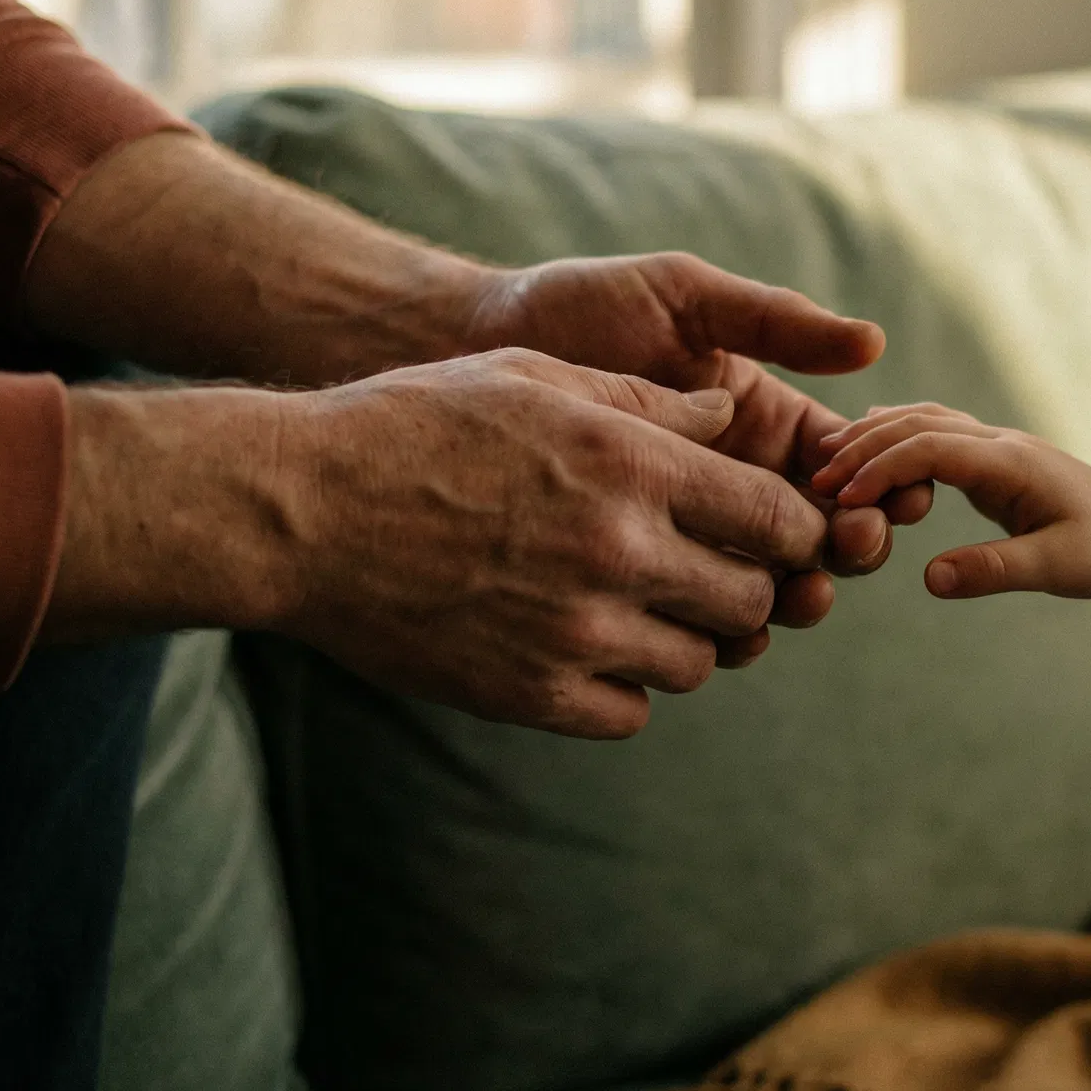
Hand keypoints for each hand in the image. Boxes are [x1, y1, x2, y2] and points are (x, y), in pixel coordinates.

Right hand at [52, 350, 834, 738]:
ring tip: (641, 605)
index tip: (776, 530)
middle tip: (712, 571)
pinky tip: (588, 646)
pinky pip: (630, 713)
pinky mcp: (528, 693)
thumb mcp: (536, 377)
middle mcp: (618, 551)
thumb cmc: (416, 422)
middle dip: (746, 585)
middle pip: (751, 599)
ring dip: (685, 637)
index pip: (777, 518)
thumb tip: (729, 417)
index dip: (792, 527)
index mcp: (632, 465)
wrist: (298, 508)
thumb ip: (646, 403)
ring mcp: (575, 632)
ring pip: (697, 663)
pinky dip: (624, 687)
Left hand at [466, 253, 935, 592]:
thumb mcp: (680, 297)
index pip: (839, 464)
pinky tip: (728, 630)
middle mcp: (728, 485)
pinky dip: (719, 631)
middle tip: (846, 549)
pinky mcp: (631, 576)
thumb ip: (772, 320)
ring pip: (761, 587)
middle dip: (844, 548)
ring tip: (796, 596)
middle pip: (815, 536)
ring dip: (794, 597)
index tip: (890, 494)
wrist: (463, 349)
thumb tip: (872, 342)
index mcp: (755, 421)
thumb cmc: (575, 307)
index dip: (874, 482)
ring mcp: (680, 535)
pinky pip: (688, 618)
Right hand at [813, 404, 1090, 602]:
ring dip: (876, 436)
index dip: (881, 467)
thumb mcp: (1056, 569)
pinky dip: (898, 436)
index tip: (841, 497)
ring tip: (829, 464)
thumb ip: (993, 570)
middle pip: (919, 424)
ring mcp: (998, 446)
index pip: (931, 447)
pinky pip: (937, 434)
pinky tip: (870, 445)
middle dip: (865, 447)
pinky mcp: (996, 459)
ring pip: (926, 421)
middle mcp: (1001, 443)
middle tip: (817, 480)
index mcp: (1012, 462)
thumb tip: (928, 578)